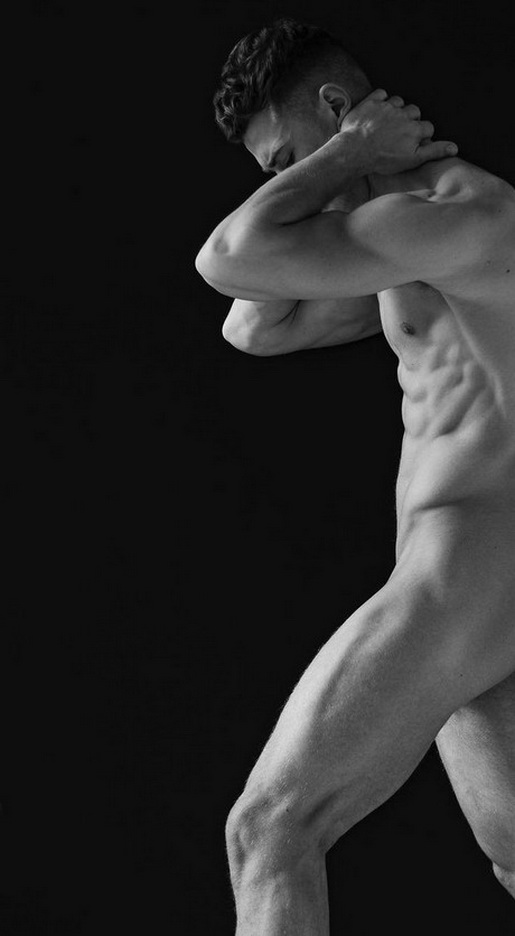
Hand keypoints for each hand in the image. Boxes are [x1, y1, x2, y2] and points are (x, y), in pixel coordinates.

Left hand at [338, 88, 457, 174]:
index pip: (428, 127)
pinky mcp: (371, 102)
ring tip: (388, 121)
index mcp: (415, 129)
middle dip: (410, 120)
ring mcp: (387, 107)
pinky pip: (381, 93)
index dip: (422, 136)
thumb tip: (455, 147)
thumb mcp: (412, 160)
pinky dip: (381, 99)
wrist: (356, 151)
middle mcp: (404, 114)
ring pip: (399, 101)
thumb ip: (434, 152)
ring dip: (396, 109)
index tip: (414, 142)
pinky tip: (377, 109)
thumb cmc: (383, 159)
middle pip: (414, 112)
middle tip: (399, 132)